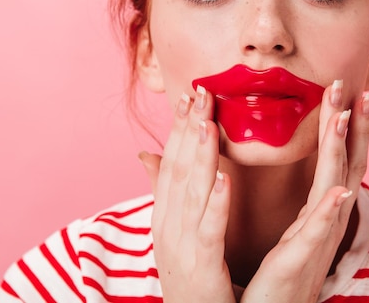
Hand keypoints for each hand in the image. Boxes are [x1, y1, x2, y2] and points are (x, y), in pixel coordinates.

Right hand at [140, 86, 235, 302]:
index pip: (170, 163)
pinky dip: (214, 203)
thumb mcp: (173, 230)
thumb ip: (165, 191)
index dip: (178, 128)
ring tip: (207, 122)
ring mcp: (181, 247)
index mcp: (164, 216)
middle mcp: (168, 226)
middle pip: (177, 170)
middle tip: (200, 92)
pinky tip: (223, 178)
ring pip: (190, 193)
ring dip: (198, 156)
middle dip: (187, 130)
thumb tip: (145, 153)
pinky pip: (209, 230)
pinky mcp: (202, 267)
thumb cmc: (188, 276)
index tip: (190, 95)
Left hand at [241, 81, 368, 302]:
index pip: (339, 160)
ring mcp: (317, 238)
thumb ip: (298, 201)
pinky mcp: (300, 260)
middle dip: (352, 126)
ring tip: (344, 117)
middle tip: (355, 88)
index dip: (345, 126)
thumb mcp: (289, 231)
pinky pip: (317, 232)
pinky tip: (339, 191)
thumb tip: (300, 174)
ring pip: (336, 187)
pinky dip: (329, 210)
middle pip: (346, 164)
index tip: (346, 91)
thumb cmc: (280, 275)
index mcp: (320, 209)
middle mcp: (327, 219)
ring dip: (342, 151)